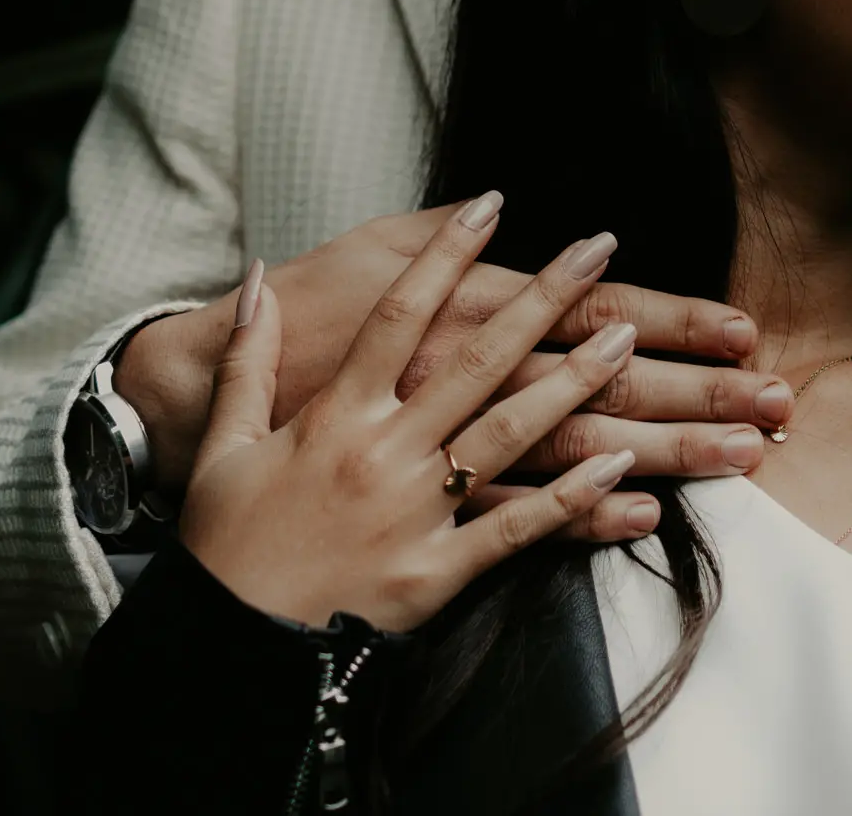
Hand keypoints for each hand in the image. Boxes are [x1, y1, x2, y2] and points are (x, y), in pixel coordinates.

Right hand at [178, 192, 643, 630]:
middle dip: (543, 301)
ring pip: (510, 434)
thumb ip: (248, 354)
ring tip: (628, 343)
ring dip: (574, 384)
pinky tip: (622, 471)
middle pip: (477, 360)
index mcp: (335, 412)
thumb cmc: (225, 541)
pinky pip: (516, 530)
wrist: (224, 647)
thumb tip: (256, 279)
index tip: (493, 204)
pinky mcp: (435, 574)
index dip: (447, 255)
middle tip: (595, 252)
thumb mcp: (224, 438)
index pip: (399, 315)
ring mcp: (415, 512)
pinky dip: (572, 501)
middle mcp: (383, 452)